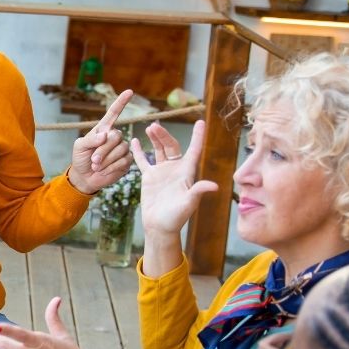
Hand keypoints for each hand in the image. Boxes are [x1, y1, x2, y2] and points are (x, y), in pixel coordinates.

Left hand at [67, 90, 133, 193]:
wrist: (85, 177)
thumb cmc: (81, 159)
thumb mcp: (79, 147)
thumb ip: (90, 139)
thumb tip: (105, 135)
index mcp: (103, 130)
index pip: (113, 113)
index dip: (121, 103)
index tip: (129, 91)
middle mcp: (115, 137)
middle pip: (116, 136)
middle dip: (103, 150)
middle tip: (93, 161)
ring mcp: (122, 148)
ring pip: (120, 150)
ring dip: (106, 161)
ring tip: (97, 166)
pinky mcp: (127, 160)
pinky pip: (124, 160)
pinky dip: (111, 167)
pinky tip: (104, 170)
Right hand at [134, 120, 218, 237]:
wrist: (159, 226)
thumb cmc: (176, 218)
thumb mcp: (188, 203)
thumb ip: (198, 191)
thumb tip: (214, 186)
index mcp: (187, 172)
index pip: (194, 150)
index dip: (198, 136)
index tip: (201, 122)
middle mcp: (175, 169)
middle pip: (172, 146)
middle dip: (164, 135)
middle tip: (154, 126)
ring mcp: (162, 172)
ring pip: (159, 150)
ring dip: (155, 138)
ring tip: (149, 128)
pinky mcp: (149, 177)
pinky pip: (144, 161)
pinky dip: (139, 151)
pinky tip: (135, 141)